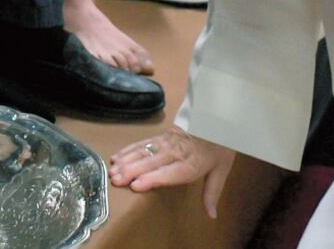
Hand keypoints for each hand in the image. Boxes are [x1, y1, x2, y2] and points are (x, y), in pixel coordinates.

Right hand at [109, 126, 234, 218]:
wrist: (218, 117)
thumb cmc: (219, 146)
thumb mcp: (221, 170)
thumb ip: (212, 193)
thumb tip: (211, 215)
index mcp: (190, 164)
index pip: (169, 173)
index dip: (152, 178)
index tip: (135, 185)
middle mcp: (175, 153)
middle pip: (151, 162)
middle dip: (132, 170)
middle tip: (115, 179)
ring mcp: (167, 142)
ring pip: (144, 151)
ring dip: (127, 160)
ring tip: (112, 170)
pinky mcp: (162, 135)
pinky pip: (143, 142)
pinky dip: (128, 149)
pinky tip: (117, 156)